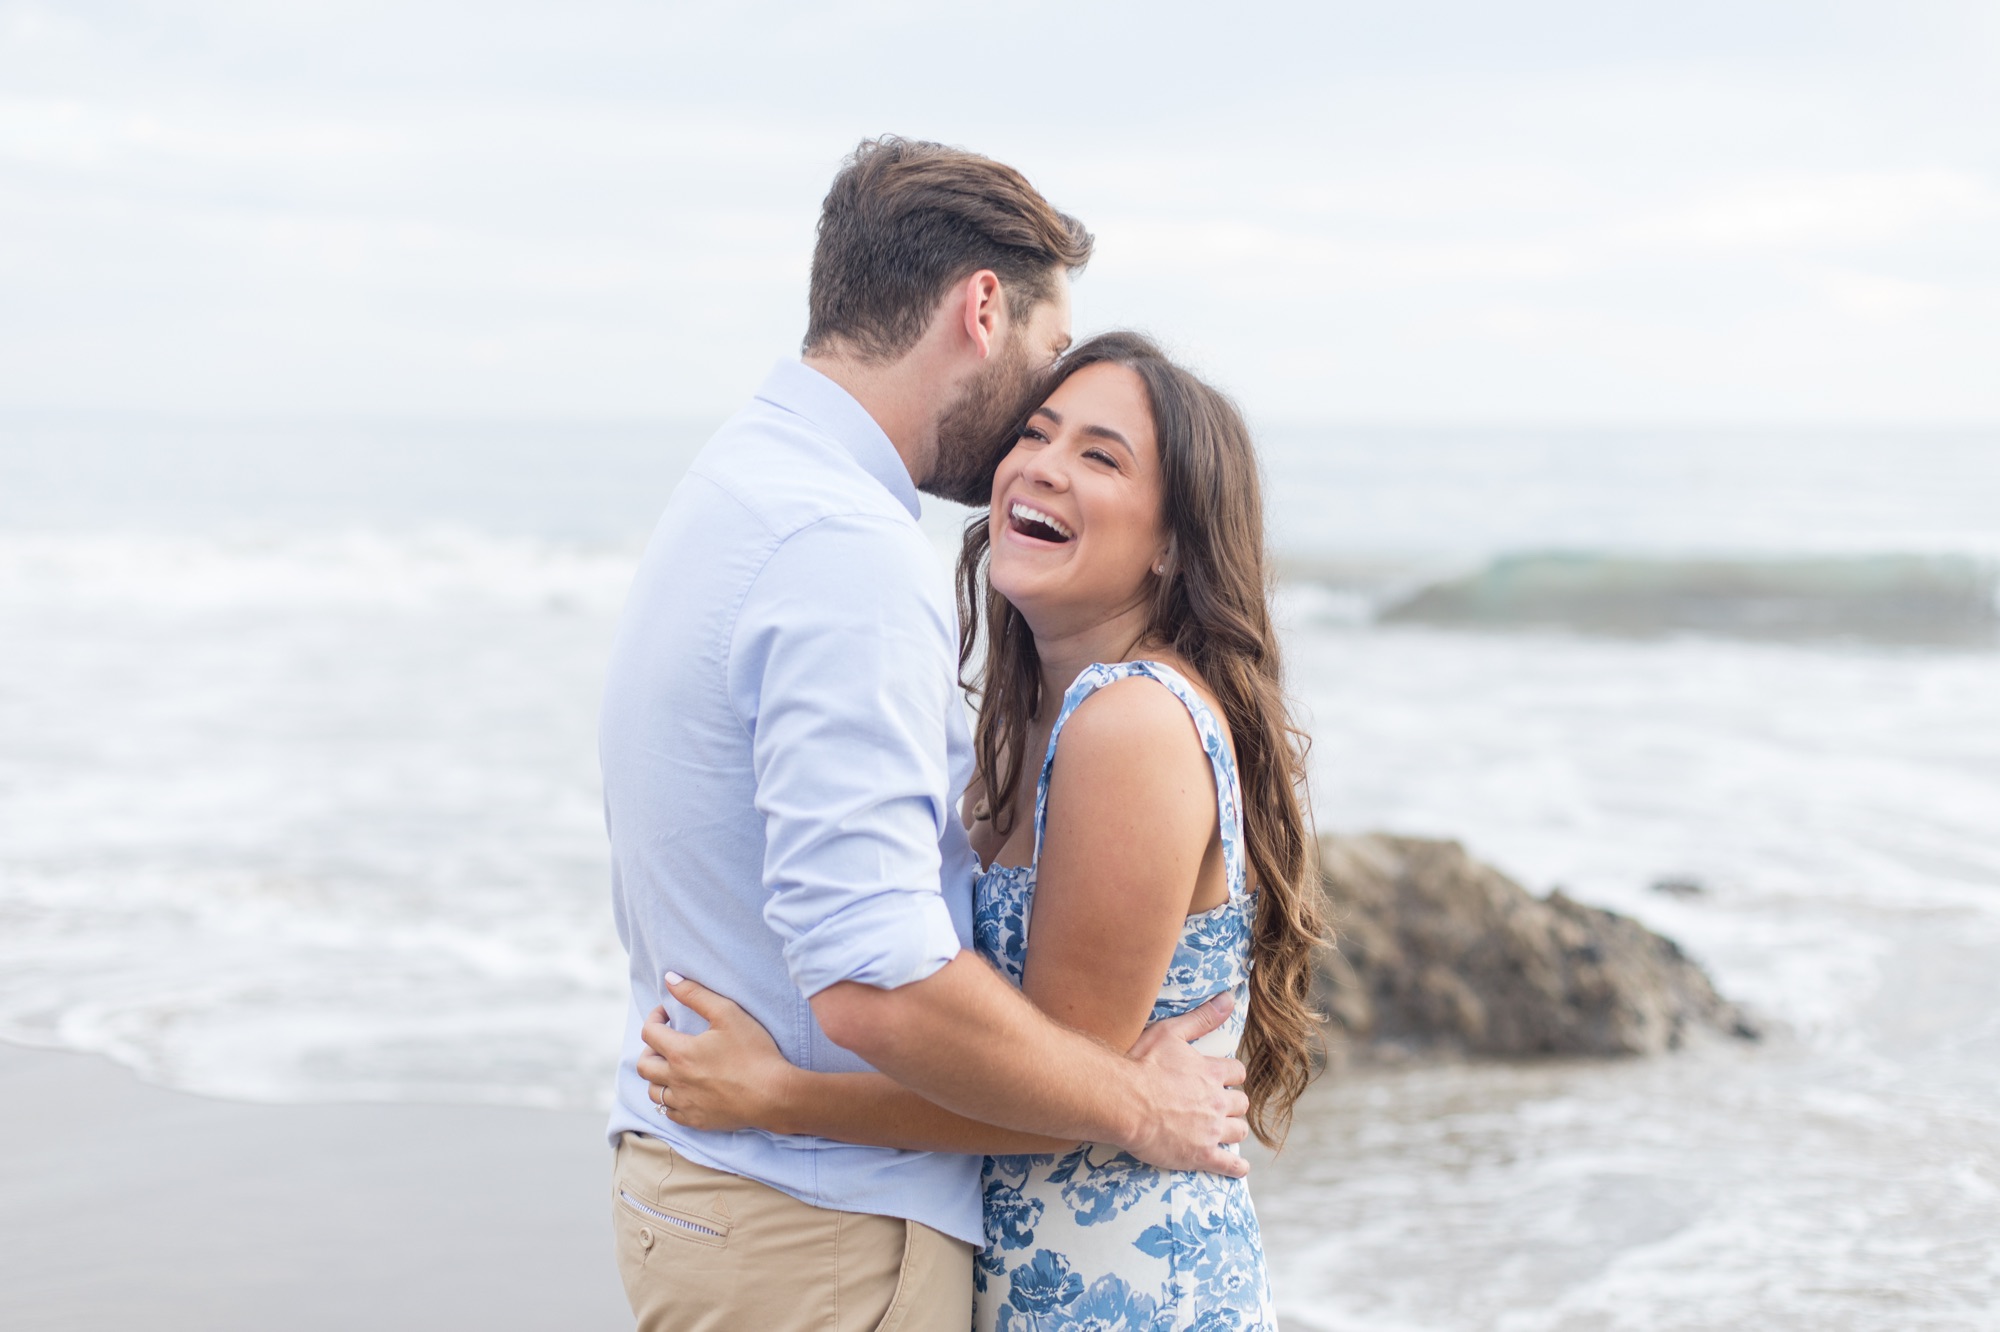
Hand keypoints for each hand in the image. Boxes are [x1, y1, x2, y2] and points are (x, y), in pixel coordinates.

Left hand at [637, 973, 795, 1132]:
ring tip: (674, 1067)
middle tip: (668, 1041)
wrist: (774, 1095)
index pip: (649, 1033)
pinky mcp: (696, 1120)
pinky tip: (685, 1091)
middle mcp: (676, 1080)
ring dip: (658, 1077)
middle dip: (651, 1049)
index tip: (668, 1014)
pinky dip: (671, 1100)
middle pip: (644, 1065)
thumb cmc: (754, 1052)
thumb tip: (669, 979)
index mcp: (680, 1053)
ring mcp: (685, 1104)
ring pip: (653, 1092)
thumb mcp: (728, 1013)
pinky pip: (670, 1113)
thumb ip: (695, 994)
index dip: (655, 1018)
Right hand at [1117, 991, 1251, 1177]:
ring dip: (1233, 1129)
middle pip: (1241, 1103)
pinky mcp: (1200, 1155)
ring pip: (1239, 1131)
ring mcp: (1211, 1130)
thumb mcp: (1170, 1033)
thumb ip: (1202, 1017)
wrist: (1122, 1102)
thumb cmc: (1140, 1064)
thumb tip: (1229, 999)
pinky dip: (1235, 1167)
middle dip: (1232, 1103)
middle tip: (1219, 1105)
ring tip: (1223, 1130)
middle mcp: (1217, 1101)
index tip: (1221, 1079)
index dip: (1230, 1076)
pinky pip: (1228, 1165)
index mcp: (1212, 1072)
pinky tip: (1238, 1168)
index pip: (1237, 1073)